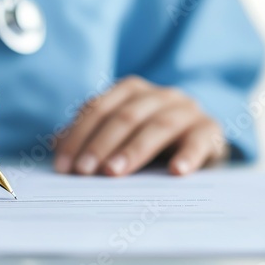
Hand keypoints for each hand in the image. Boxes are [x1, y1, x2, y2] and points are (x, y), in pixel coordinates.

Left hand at [55, 75, 226, 176]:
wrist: (197, 142)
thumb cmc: (149, 140)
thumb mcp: (119, 135)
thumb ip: (91, 135)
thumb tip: (55, 144)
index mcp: (132, 91)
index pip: (98, 109)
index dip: (78, 136)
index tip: (63, 165)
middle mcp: (159, 95)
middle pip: (125, 116)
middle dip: (100, 144)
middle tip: (84, 171)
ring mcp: (185, 110)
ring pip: (157, 126)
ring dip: (133, 150)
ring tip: (114, 173)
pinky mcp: (209, 129)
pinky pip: (199, 140)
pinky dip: (188, 155)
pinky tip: (176, 172)